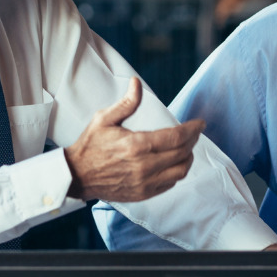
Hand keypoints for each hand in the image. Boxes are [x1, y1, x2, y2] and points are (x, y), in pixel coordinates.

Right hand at [64, 77, 204, 201]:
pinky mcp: (143, 194)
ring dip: (188, 158)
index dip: (192, 129)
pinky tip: (174, 162)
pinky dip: (177, 172)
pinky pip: (170, 183)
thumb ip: (126, 103)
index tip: (200, 123)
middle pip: (182, 153)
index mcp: (136, 145)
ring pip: (180, 171)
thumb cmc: (90, 146)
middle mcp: (144, 166)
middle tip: (195, 132)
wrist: (77, 176)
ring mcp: (145, 182)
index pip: (176, 137)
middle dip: (193, 140)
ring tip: (187, 147)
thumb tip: (137, 83)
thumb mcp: (104, 119)